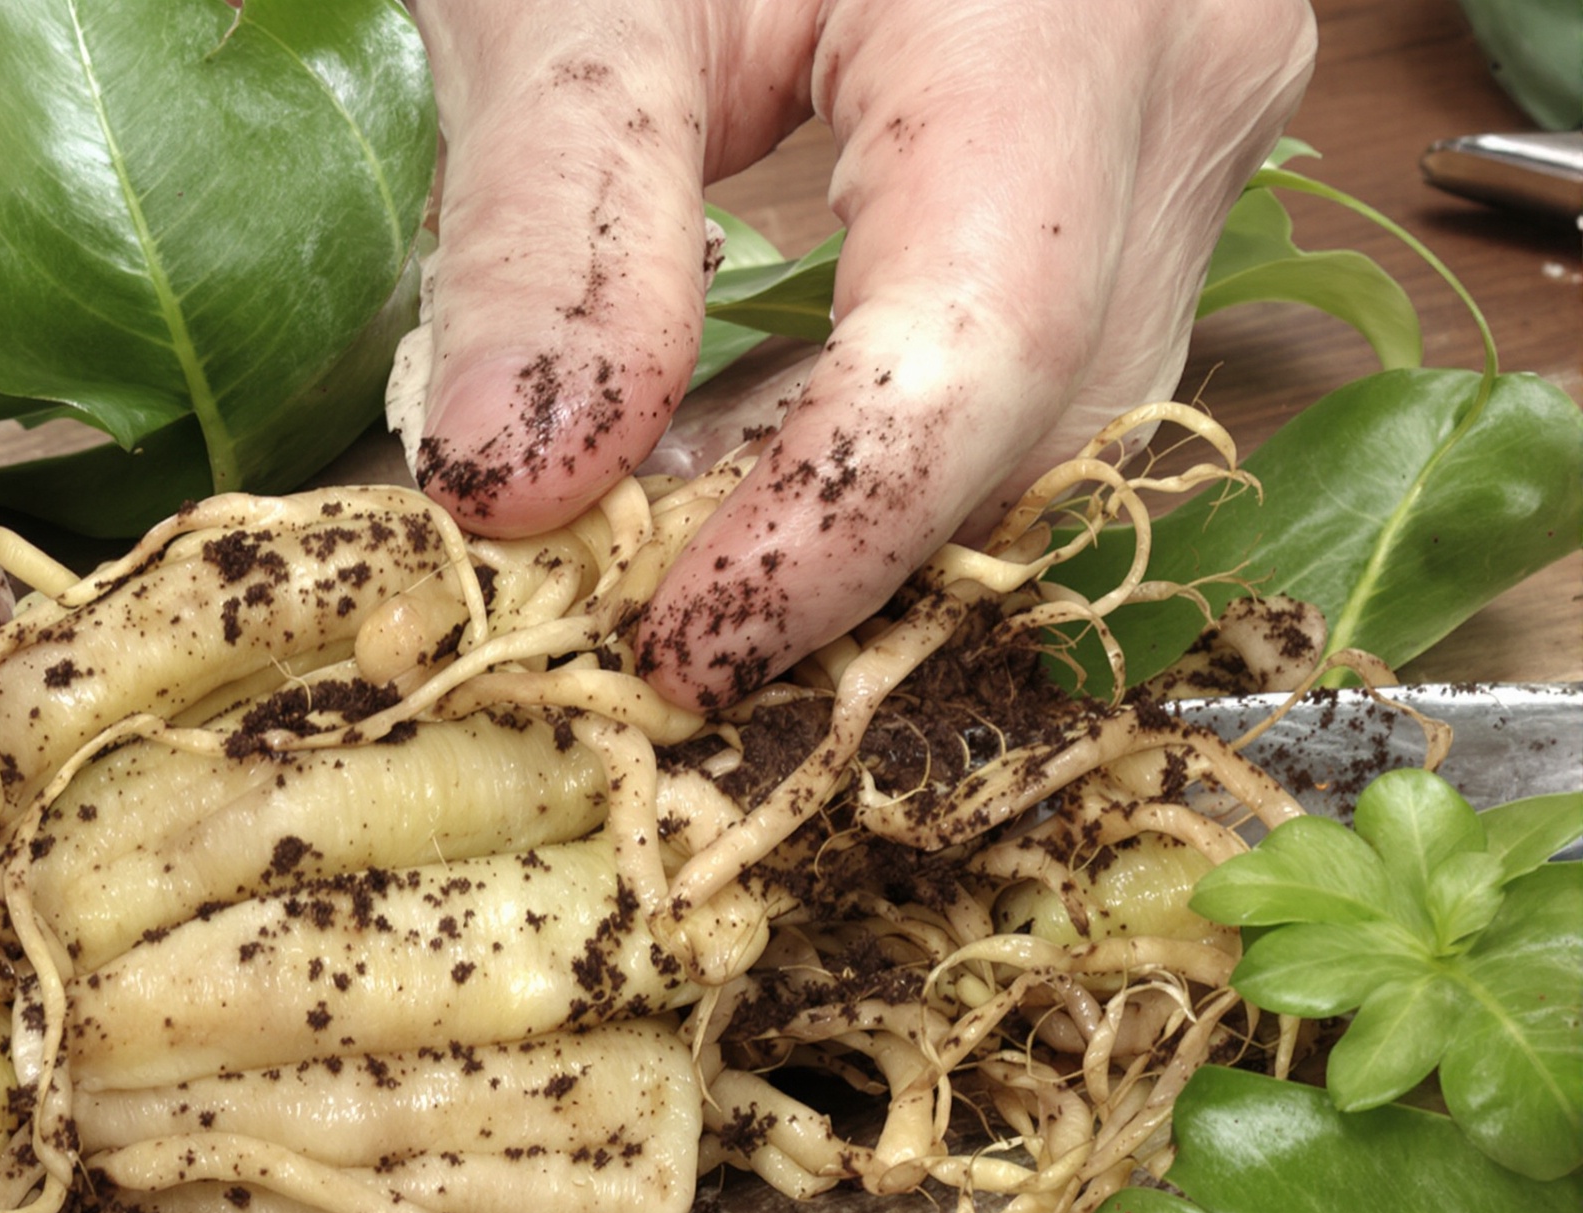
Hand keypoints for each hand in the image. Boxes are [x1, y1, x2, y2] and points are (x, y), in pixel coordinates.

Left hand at [408, 0, 1316, 706]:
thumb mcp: (572, 0)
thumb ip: (549, 236)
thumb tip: (515, 494)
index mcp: (1053, 9)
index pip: (975, 348)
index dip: (827, 535)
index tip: (673, 650)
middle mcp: (1183, 76)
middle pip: (1044, 415)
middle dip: (846, 554)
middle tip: (639, 615)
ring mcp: (1196, 124)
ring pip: (1064, 420)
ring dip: (870, 522)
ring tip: (675, 542)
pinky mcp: (1155, 165)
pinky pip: (1054, 371)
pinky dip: (898, 450)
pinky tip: (750, 459)